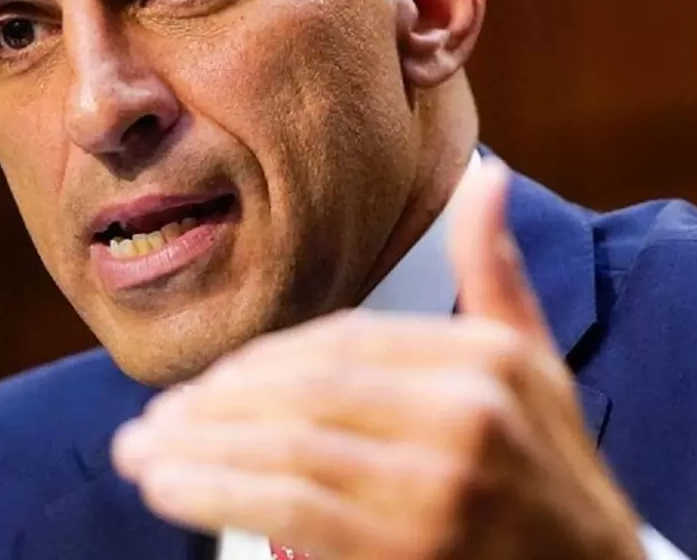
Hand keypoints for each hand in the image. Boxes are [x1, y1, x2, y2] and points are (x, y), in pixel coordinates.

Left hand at [112, 158, 644, 559]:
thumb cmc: (555, 475)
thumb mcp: (536, 365)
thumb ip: (498, 272)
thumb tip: (487, 174)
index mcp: (490, 358)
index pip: (349, 340)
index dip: (266, 359)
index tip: (211, 380)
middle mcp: (469, 411)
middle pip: (310, 389)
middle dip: (219, 403)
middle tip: (155, 417)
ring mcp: (441, 483)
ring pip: (289, 446)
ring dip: (200, 448)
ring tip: (141, 452)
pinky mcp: (409, 548)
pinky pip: (291, 508)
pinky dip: (218, 491)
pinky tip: (171, 488)